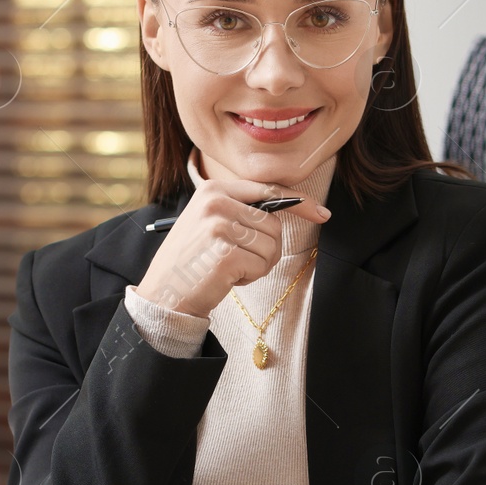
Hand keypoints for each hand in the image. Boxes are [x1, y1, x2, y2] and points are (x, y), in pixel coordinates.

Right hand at [136, 178, 330, 318]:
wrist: (163, 294)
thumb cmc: (192, 261)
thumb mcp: (209, 222)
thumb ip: (241, 210)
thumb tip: (291, 207)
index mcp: (214, 190)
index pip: (268, 191)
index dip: (299, 203)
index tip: (322, 213)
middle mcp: (216, 202)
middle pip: (274, 224)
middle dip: (266, 249)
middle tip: (239, 261)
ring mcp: (219, 227)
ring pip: (271, 246)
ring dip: (258, 264)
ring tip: (230, 269)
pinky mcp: (225, 254)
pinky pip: (262, 265)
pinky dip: (251, 277)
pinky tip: (227, 279)